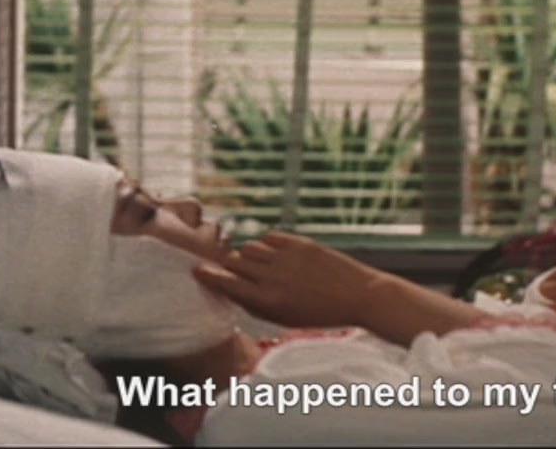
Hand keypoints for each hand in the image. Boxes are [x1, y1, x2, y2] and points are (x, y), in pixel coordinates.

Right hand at [192, 230, 383, 328]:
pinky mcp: (300, 242)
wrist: (358, 296)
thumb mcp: (284, 319)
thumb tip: (230, 290)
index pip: (225, 282)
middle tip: (228, 268)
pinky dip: (265, 244)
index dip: (207, 275)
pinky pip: (268, 237)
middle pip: (233, 262)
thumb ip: (254, 305)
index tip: (197, 270)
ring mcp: (286, 257)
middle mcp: (273, 277)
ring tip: (256, 263)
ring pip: (249, 247)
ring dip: (247, 254)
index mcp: (267, 301)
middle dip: (227, 265)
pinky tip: (273, 253)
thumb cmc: (320, 313)